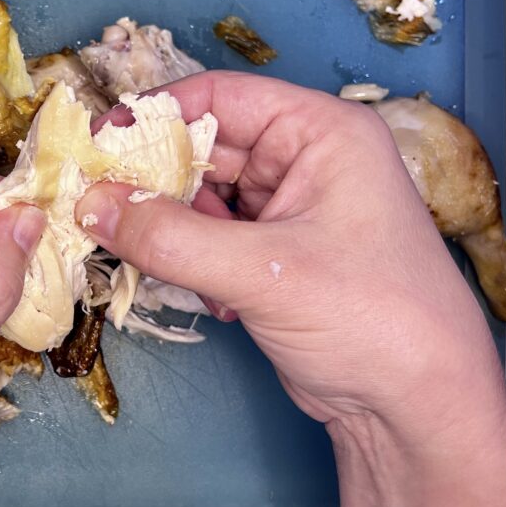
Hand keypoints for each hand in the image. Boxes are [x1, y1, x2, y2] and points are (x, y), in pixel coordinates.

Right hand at [76, 71, 505, 506]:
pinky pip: (207, 236)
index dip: (156, 115)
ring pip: (199, 196)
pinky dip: (189, 260)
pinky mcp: (271, 254)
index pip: (220, 97)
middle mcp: (303, 160)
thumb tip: (91, 206)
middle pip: (204, 147)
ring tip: (152, 258)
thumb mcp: (262, 271)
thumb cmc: (369, 317)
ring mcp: (287, 209)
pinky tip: (205, 296)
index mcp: (319, 133)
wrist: (415, 410)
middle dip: (154, 180)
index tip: (98, 143)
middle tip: (99, 205)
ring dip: (170, 228)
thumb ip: (169, 237)